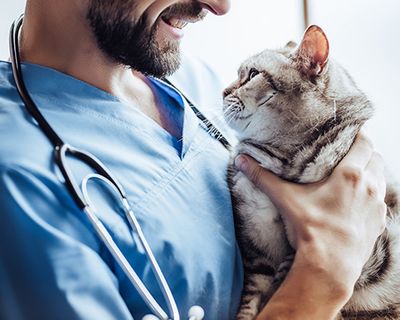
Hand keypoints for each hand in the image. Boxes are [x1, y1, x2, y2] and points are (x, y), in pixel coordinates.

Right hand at [235, 133, 386, 318]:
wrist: (330, 264)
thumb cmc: (311, 228)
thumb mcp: (285, 199)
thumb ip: (263, 177)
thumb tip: (241, 161)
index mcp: (350, 175)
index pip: (365, 142)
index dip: (359, 134)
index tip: (350, 132)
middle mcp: (369, 186)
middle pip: (376, 157)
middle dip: (365, 152)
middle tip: (348, 152)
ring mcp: (377, 206)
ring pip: (381, 178)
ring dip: (371, 172)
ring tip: (354, 174)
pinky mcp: (380, 223)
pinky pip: (381, 202)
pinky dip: (373, 195)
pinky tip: (358, 201)